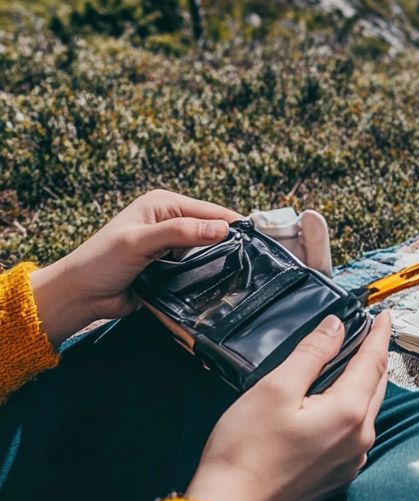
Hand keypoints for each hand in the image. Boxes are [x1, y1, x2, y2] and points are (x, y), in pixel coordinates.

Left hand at [29, 189, 241, 344]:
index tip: (256, 239)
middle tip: (249, 259)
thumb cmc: (99, 262)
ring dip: (218, 261)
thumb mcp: (138, 241)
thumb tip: (221, 228)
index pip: (208, 209)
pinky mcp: (172, 269)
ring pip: (208, 251)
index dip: (231, 223)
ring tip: (238, 273)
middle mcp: (170, 222)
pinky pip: (198, 270)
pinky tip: (219, 283)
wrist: (79, 296)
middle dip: (227, 242)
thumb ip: (179, 232)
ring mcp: (172, 246)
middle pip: (212, 229)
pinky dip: (207, 275)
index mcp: (163, 205)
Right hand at [185, 311, 391, 500]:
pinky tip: (336, 401)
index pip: (374, 361)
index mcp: (350, 412)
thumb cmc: (246, 450)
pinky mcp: (337, 475)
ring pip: (368, 409)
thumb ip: (312, 353)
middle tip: (370, 333)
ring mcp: (351, 460)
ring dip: (364, 383)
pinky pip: (356, 432)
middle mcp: (360, 438)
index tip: (385, 314)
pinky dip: (352, 409)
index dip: (380, 334)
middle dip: (374, 356)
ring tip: (354, 361)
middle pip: (376, 385)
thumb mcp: (276, 388)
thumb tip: (336, 327)